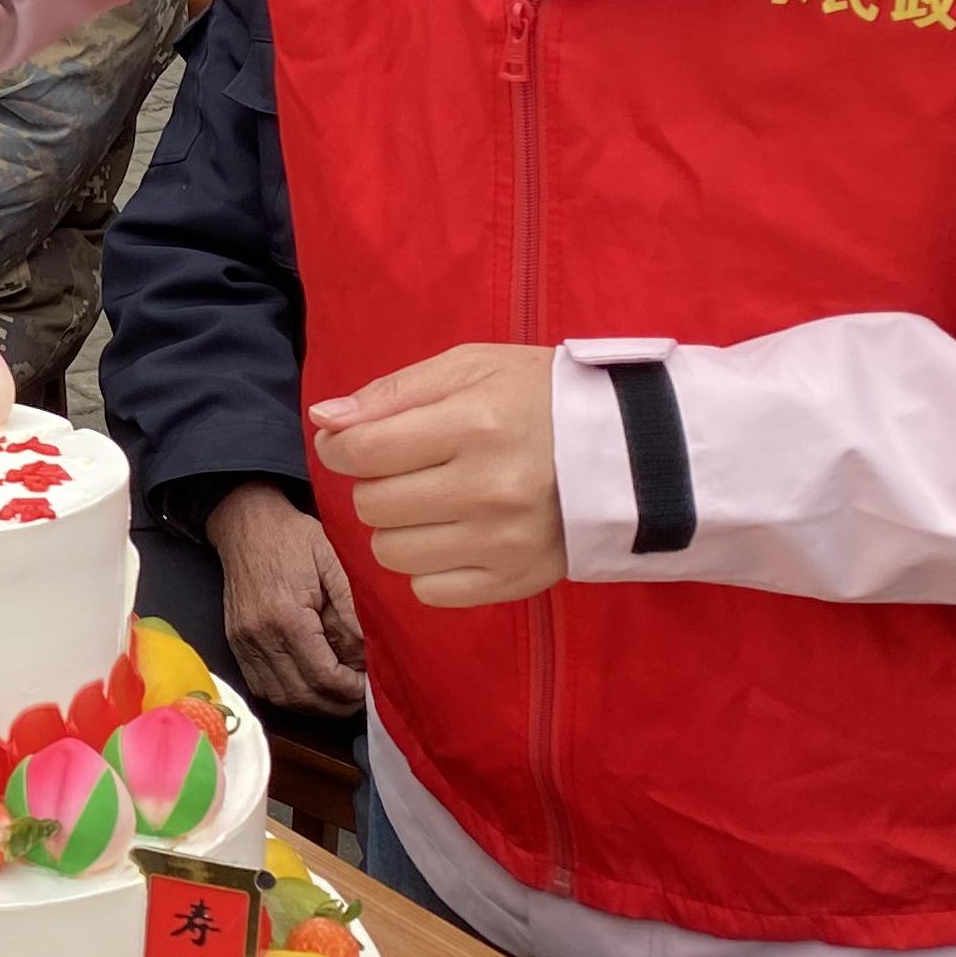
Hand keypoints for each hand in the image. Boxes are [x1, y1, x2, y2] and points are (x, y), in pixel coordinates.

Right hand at [207, 481, 365, 710]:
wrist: (245, 522)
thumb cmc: (292, 536)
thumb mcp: (333, 561)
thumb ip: (352, 609)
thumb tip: (369, 653)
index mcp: (286, 616)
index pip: (323, 675)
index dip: (351, 690)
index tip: (371, 685)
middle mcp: (259, 636)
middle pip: (302, 695)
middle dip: (337, 703)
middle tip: (361, 695)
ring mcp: (243, 643)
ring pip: (281, 698)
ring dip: (314, 704)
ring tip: (340, 693)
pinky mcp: (236, 643)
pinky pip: (263, 687)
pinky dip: (290, 696)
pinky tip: (310, 685)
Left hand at [309, 345, 563, 608]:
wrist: (631, 449)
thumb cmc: (540, 397)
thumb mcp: (472, 366)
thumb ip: (393, 392)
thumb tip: (324, 420)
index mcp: (475, 425)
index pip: (362, 451)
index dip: (341, 447)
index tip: (354, 443)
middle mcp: (488, 489)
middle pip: (372, 505)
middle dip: (375, 484)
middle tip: (410, 469)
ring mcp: (503, 542)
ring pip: (392, 552)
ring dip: (398, 526)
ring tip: (433, 502)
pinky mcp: (516, 580)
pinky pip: (429, 590)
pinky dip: (429, 565)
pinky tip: (456, 535)